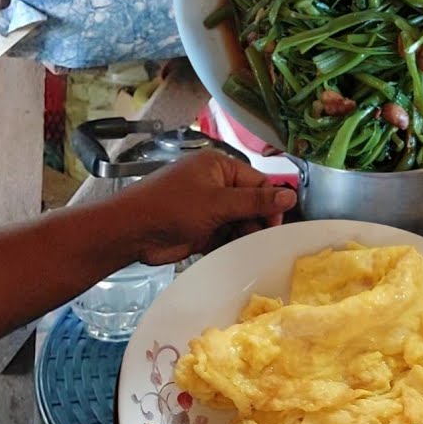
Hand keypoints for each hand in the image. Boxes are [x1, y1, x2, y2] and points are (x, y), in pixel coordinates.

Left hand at [114, 150, 296, 264]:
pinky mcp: (201, 230)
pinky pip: (226, 237)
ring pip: (240, 222)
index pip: (257, 183)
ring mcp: (208, 209)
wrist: (132, 232)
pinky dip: (231, 246)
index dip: (270, 202)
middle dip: (257, 222)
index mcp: (219, 167)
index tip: (276, 224)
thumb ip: (255, 202)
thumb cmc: (172, 207)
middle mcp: (215, 185)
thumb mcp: (217, 202)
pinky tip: (237, 255)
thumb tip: (291, 196)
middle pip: (250, 204)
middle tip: (262, 240)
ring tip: (248, 249)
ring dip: (245, 236)